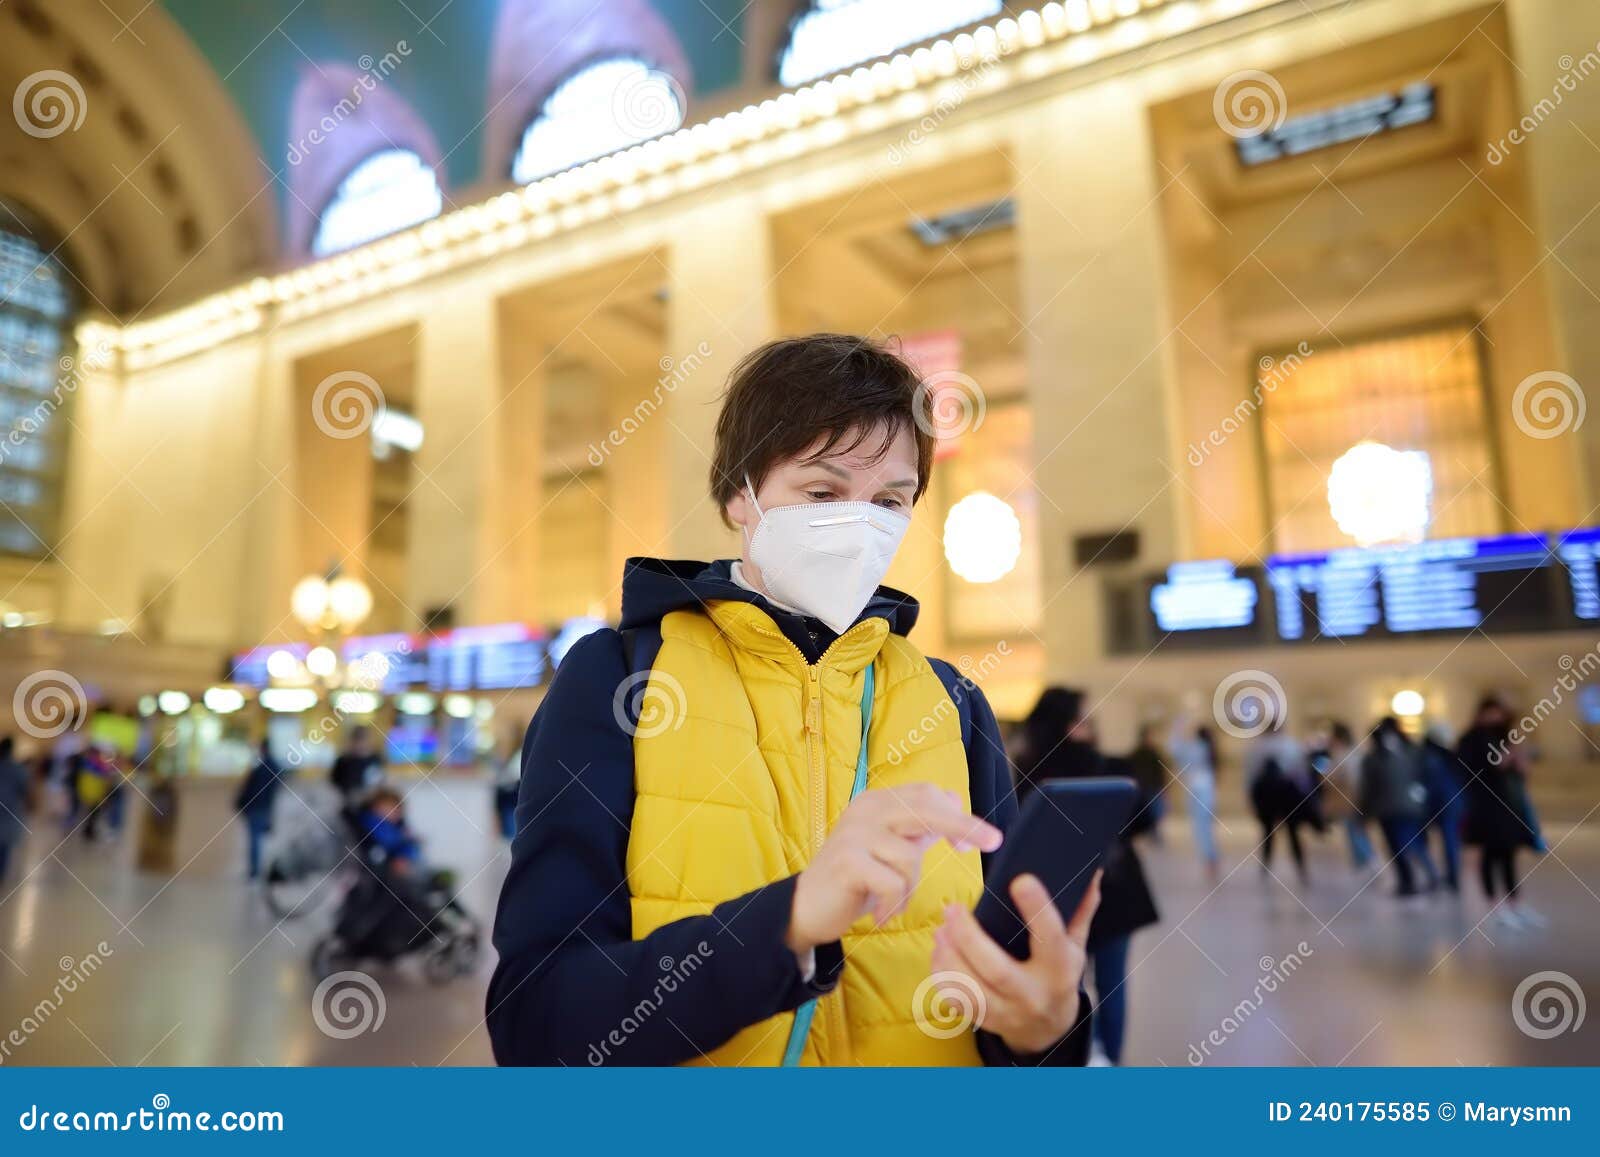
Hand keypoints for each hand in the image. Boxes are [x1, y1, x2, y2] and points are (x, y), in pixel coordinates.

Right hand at [787, 784, 1001, 956]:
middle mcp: (865, 810)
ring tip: (894, 902)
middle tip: (993, 842)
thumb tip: (956, 802)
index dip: (957, 815)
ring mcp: (853, 833)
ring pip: (909, 856)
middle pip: (925, 809)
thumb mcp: (891, 848)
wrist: (807, 908)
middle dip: (963, 826)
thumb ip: (919, 826)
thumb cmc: (856, 879)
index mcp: (878, 802)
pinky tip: (882, 915)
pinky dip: (895, 903)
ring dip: (910, 889)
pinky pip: (892, 881)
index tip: (977, 842)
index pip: (927, 794)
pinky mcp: (846, 861)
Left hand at [931, 870, 1100, 1054]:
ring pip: (971, 990)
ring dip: (950, 958)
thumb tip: (1092, 872)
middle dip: (970, 938)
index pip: (1051, 938)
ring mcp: (1008, 1012)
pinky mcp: (986, 1021)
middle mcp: (1034, 994)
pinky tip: (939, 953)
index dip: (1037, 909)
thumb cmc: (1059, 976)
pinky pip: (957, 1002)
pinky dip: (942, 976)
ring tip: (941, 931)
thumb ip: (1079, 910)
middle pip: (997, 970)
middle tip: (953, 909)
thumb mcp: (1075, 946)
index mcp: (1060, 969)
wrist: (1049, 1030)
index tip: (1020, 880)